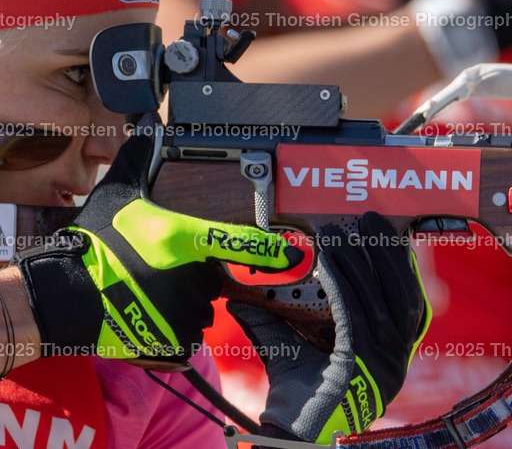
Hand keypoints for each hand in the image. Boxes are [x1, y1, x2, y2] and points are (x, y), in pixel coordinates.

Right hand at [17, 112, 301, 362]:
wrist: (67, 296)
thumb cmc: (91, 245)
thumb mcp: (113, 194)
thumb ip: (137, 158)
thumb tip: (147, 125)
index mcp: (179, 237)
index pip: (235, 241)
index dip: (267, 248)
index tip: (291, 252)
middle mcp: (188, 276)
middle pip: (210, 274)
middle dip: (192, 270)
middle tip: (156, 264)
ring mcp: (182, 311)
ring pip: (200, 305)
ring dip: (182, 298)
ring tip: (146, 289)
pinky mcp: (174, 340)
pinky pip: (187, 332)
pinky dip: (172, 324)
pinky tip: (146, 311)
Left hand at [228, 212, 429, 442]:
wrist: (293, 432)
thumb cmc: (294, 395)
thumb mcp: (287, 349)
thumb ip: (271, 319)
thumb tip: (241, 291)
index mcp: (388, 355)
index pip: (407, 304)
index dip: (401, 268)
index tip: (389, 237)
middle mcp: (394, 361)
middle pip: (401, 297)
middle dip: (387, 255)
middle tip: (370, 221)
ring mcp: (383, 365)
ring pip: (380, 302)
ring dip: (361, 263)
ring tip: (341, 234)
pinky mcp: (362, 366)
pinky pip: (354, 317)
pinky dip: (342, 285)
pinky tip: (328, 262)